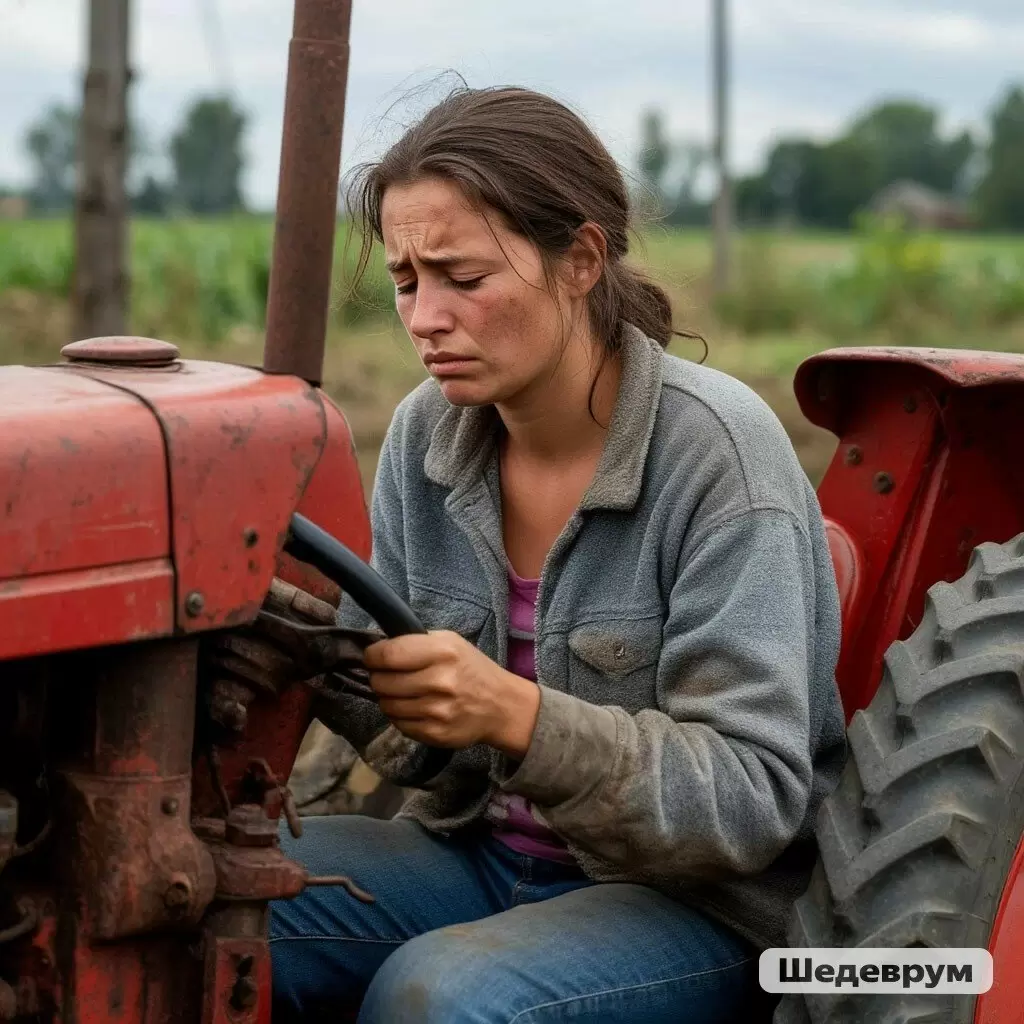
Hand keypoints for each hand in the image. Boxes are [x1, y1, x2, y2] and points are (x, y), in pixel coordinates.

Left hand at [364, 632, 539, 757]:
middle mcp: (439, 681)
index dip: (372, 656)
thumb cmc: (471, 669)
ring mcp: (436, 710)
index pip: (388, 655)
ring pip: (387, 705)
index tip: (373, 657)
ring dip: (388, 698)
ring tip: (402, 692)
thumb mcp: (450, 642)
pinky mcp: (435, 733)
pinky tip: (413, 708)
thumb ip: (416, 642)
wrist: (500, 706)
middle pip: (382, 682)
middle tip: (388, 676)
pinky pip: (399, 724)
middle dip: (379, 677)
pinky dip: (400, 716)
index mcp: (442, 651)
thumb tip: (379, 648)